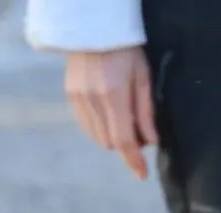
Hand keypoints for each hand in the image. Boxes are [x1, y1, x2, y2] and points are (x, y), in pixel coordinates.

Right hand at [64, 47, 158, 179]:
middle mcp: (92, 100)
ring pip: (97, 136)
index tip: (142, 175)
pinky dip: (100, 128)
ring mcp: (78, 98)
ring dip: (113, 137)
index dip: (133, 160)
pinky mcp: (70, 96)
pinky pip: (86, 125)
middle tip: (140, 131)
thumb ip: (146, 113)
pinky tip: (111, 116)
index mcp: (113, 96)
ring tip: (126, 120)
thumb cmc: (127, 52)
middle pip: (110, 141)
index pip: (123, 140)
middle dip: (127, 145)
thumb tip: (150, 142)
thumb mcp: (144, 79)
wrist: (93, 30)